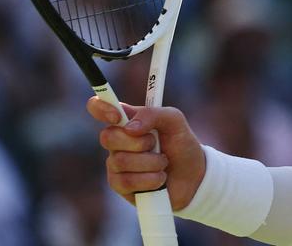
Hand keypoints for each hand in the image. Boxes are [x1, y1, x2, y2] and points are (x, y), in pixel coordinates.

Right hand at [87, 97, 206, 210]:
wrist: (193, 177)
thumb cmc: (181, 144)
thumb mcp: (175, 121)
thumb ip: (153, 114)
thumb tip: (130, 128)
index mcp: (127, 119)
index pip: (98, 106)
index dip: (101, 108)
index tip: (118, 117)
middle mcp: (117, 140)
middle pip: (107, 137)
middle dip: (138, 142)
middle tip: (155, 143)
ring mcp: (116, 163)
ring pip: (120, 161)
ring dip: (150, 163)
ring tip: (163, 163)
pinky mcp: (120, 185)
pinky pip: (126, 182)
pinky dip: (149, 180)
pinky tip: (159, 179)